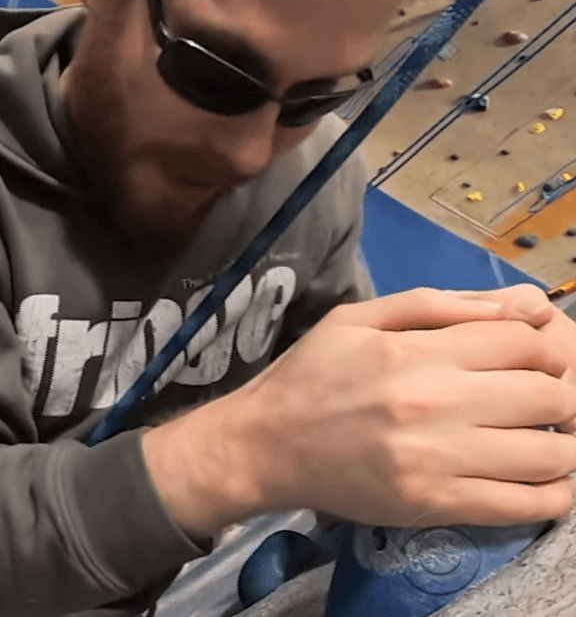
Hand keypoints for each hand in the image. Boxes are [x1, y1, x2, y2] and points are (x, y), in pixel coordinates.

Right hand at [218, 285, 575, 528]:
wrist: (263, 446)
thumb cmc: (308, 376)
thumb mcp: (357, 318)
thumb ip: (438, 304)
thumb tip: (523, 303)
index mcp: (413, 351)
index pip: (522, 340)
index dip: (540, 345)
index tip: (526, 357)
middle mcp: (431, 403)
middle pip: (548, 394)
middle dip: (556, 391)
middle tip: (537, 397)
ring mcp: (436, 460)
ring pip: (550, 453)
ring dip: (562, 443)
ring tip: (540, 436)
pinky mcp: (434, 506)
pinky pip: (526, 506)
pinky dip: (553, 493)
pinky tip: (541, 478)